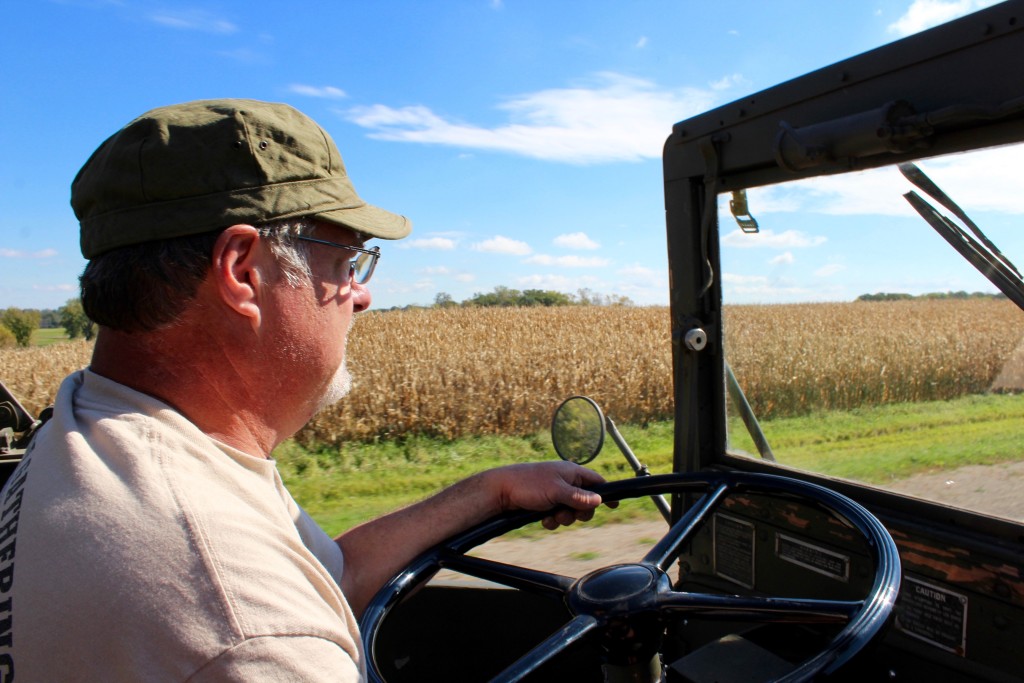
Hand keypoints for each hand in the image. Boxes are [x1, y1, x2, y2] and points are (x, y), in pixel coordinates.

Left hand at [485, 461, 611, 529]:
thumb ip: (579, 497)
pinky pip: (557, 516)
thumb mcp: (557, 491)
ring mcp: (555, 493)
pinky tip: (543, 520)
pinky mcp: (545, 504)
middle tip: (571, 515)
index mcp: (571, 472)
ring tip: (551, 516)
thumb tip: (599, 500)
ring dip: (563, 518)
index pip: (596, 481)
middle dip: (579, 512)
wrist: (501, 491)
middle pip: (586, 501)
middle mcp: (565, 482)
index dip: (605, 493)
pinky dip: (552, 520)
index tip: (614, 505)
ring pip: (571, 512)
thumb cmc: (528, 484)